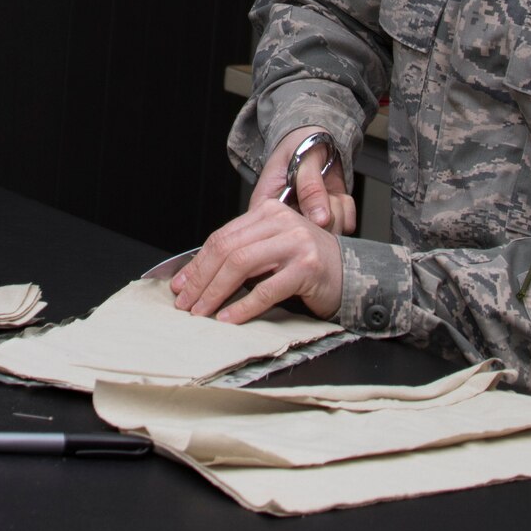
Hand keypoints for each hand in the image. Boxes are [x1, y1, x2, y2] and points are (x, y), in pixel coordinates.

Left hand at [171, 201, 344, 323]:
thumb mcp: (271, 250)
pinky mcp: (307, 268)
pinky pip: (266, 289)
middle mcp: (282, 222)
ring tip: (201, 312)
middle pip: (227, 249)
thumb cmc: (306, 265)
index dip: (196, 263)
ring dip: (215, 292)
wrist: (351, 274)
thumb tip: (194, 276)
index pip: (222, 236)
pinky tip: (229, 318)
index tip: (179, 284)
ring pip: (240, 265)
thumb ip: (241, 252)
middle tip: (185, 302)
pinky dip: (243, 306)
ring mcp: (296, 243)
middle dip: (200, 279)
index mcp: (268, 212)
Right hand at [251, 126, 356, 234]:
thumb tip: (319, 219)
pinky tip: (337, 194)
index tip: (312, 211)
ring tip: (328, 189)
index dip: (297, 229)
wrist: (317, 139)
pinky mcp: (328, 219)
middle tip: (322, 190)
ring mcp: (309, 221)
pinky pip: (346, 225)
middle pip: (306, 240)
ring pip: (329, 232)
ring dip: (336, 208)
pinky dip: (346, 207)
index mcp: (268, 206)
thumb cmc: (300, 144)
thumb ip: (310, 188)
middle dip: (323, 213)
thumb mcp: (302, 159)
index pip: (276, 234)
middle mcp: (287, 219)